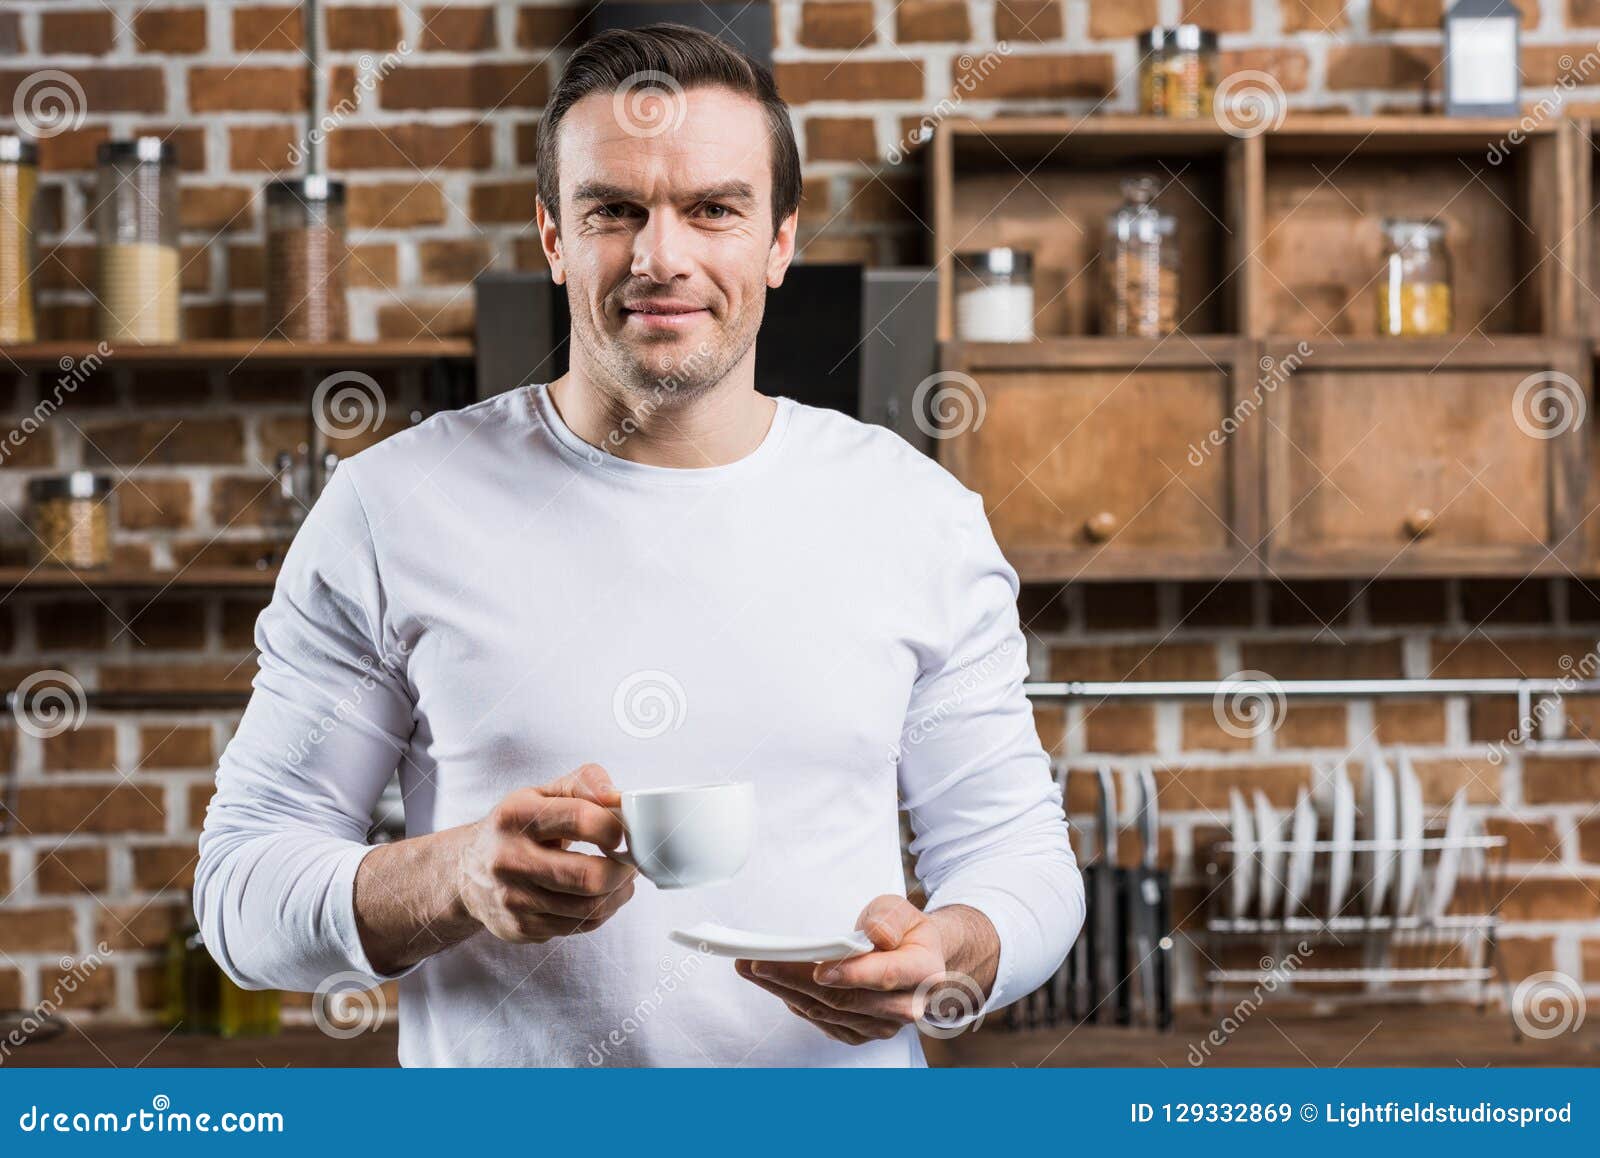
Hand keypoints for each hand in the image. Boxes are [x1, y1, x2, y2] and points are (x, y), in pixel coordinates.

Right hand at [457, 763, 636, 943]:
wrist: (467, 873)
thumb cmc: (517, 827)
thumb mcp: (541, 793)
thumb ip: (583, 784)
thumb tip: (618, 797)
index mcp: (517, 816)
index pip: (582, 819)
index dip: (615, 827)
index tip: (623, 830)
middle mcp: (509, 859)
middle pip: (589, 876)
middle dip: (623, 869)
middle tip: (631, 860)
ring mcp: (513, 899)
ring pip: (589, 908)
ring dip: (619, 893)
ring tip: (623, 878)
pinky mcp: (520, 928)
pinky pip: (579, 926)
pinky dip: (603, 912)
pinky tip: (603, 896)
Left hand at [733, 896, 996, 1045]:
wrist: (914, 958)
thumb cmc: (904, 930)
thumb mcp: (902, 910)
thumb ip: (889, 920)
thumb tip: (875, 934)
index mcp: (922, 972)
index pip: (886, 976)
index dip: (853, 974)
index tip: (819, 970)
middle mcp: (904, 1006)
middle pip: (846, 999)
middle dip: (797, 981)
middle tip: (759, 962)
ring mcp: (879, 1025)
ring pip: (826, 1011)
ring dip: (784, 990)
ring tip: (750, 966)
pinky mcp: (857, 1032)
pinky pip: (820, 1019)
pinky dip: (793, 1000)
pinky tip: (771, 983)